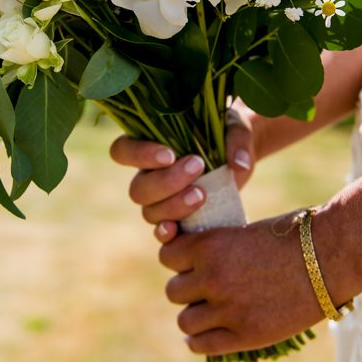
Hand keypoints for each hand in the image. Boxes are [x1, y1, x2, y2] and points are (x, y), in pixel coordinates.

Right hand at [109, 101, 256, 242]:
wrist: (240, 157)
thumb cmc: (229, 134)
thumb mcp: (236, 127)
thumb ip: (237, 139)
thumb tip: (239, 164)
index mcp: (149, 145)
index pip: (122, 150)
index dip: (138, 155)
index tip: (170, 155)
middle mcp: (148, 175)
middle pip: (138, 189)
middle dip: (166, 182)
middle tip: (197, 166)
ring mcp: (160, 202)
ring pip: (149, 212)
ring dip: (174, 206)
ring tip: (202, 194)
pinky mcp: (176, 220)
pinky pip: (162, 233)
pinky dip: (167, 234)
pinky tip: (179, 230)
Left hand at [159, 212, 325, 355]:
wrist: (331, 256)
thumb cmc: (293, 236)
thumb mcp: (245, 231)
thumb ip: (217, 249)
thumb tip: (190, 262)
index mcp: (210, 245)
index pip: (168, 256)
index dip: (179, 259)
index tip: (191, 262)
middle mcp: (213, 278)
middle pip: (174, 290)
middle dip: (188, 288)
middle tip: (205, 288)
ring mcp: (229, 309)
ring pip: (185, 321)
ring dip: (194, 315)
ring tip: (209, 312)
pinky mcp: (246, 335)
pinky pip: (202, 345)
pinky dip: (199, 341)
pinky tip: (207, 335)